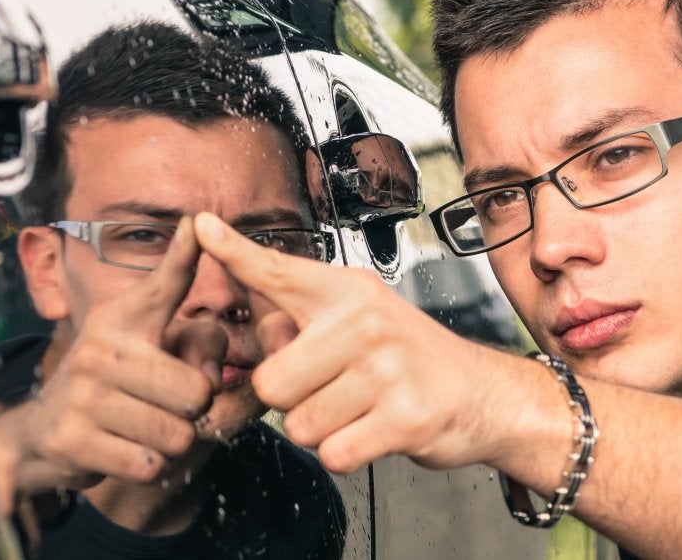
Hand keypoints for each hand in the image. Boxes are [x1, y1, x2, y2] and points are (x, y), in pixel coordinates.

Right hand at [0, 217, 225, 507]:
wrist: (42, 432)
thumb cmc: (117, 386)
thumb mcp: (153, 353)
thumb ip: (200, 349)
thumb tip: (211, 376)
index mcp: (124, 319)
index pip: (165, 283)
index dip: (184, 254)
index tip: (197, 222)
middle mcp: (101, 347)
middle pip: (197, 392)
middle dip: (193, 411)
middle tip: (164, 407)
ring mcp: (83, 393)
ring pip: (177, 435)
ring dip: (171, 444)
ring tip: (143, 429)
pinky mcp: (73, 438)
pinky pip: (151, 465)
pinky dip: (150, 468)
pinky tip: (126, 451)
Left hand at [193, 212, 520, 473]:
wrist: (480, 393)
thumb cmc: (407, 359)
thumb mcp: (358, 320)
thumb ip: (303, 321)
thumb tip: (255, 321)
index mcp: (345, 293)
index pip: (276, 271)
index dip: (233, 253)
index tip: (201, 226)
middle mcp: (364, 320)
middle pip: (271, 383)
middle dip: (291, 402)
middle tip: (332, 389)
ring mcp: (387, 367)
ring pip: (299, 425)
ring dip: (322, 430)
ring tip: (359, 408)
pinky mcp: (405, 415)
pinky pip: (334, 453)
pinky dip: (347, 453)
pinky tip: (374, 430)